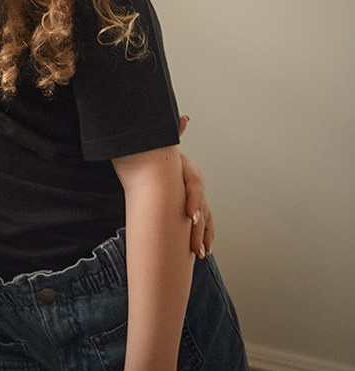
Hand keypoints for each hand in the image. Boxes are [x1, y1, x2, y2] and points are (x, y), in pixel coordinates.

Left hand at [178, 116, 213, 256]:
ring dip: (203, 236)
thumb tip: (184, 118)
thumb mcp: (167, 149)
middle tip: (196, 245)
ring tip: (201, 252)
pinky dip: (205, 236)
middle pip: (202, 209)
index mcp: (189, 174)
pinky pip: (204, 224)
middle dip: (199, 227)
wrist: (166, 164)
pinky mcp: (195, 209)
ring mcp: (198, 199)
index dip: (194, 201)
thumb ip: (175, 133)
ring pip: (205, 219)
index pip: (195, 188)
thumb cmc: (166, 158)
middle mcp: (196, 188)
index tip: (190, 215)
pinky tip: (204, 250)